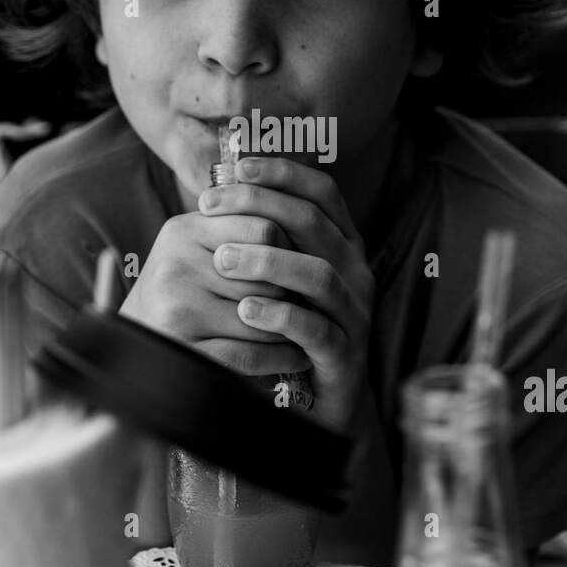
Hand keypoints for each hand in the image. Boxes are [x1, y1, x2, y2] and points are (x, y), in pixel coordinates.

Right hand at [117, 209, 310, 375]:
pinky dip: (281, 357)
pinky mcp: (185, 350)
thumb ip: (238, 223)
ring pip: (263, 315)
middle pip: (267, 274)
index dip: (293, 247)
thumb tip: (303, 212)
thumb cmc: (182, 284)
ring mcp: (178, 311)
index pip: (262, 228)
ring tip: (310, 326)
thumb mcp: (197, 243)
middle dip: (293, 289)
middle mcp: (176, 267)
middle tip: (313, 298)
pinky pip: (250, 354)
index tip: (307, 260)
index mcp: (183, 231)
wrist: (137, 335)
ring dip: (293, 325)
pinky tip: (297, 355)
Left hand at [196, 156, 374, 433]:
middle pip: (314, 224)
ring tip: (222, 259)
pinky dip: (280, 316)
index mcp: (343, 244)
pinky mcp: (344, 355)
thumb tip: (221, 185)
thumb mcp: (281, 274)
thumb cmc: (290, 326)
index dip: (282, 173)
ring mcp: (355, 314)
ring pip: (319, 275)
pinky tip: (246, 309)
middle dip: (259, 207)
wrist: (319, 400)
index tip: (237, 166)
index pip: (322, 192)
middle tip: (209, 206)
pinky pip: (315, 330)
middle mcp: (356, 272)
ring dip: (267, 261)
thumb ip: (265, 235)